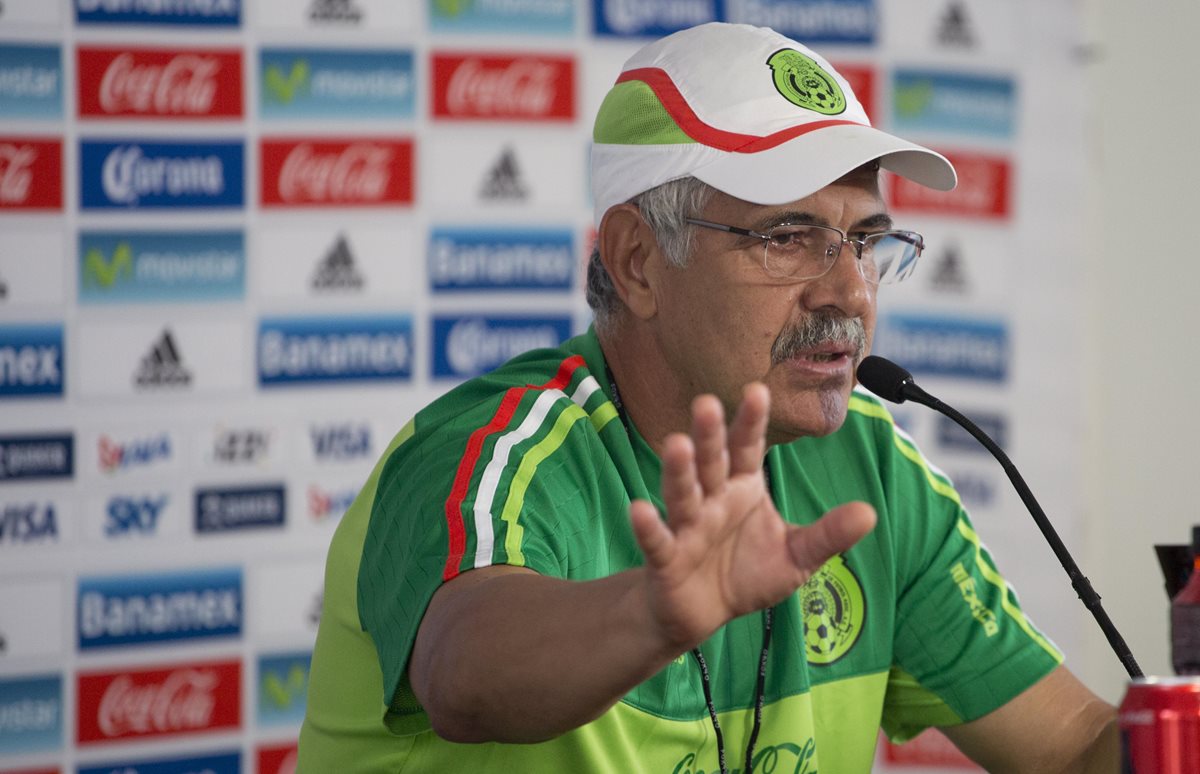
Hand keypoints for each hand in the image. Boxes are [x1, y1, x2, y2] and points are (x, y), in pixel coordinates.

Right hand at [629, 382, 876, 651]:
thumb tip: (871, 512)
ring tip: (676, 443)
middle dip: (709, 434)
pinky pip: (657, 540)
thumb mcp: (796, 555)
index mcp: (743, 488)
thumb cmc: (747, 573)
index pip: (748, 448)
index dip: (751, 421)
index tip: (758, 391)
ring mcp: (687, 525)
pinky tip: (638, 509)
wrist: (703, 612)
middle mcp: (712, 499)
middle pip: (711, 461)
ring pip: (682, 492)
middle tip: (707, 402)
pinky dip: (648, 526)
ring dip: (678, 469)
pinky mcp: (666, 558)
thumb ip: (829, 534)